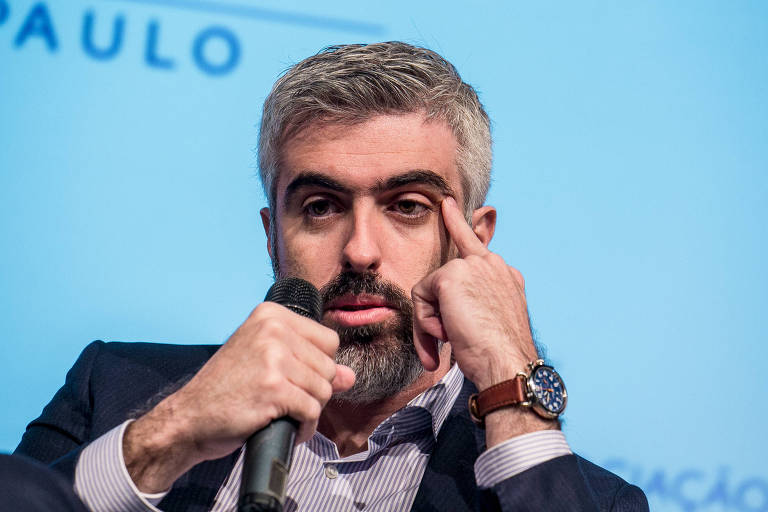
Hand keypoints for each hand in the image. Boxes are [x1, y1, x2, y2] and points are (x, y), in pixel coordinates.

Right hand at [123, 302, 354, 492]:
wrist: (190, 417)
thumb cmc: (227, 388)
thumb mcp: (267, 362)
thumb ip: (309, 363)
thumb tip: (349, 376)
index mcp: (271, 315)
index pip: (328, 340)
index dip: (317, 365)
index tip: (295, 377)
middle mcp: (273, 330)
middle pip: (328, 366)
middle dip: (314, 390)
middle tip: (286, 400)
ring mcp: (273, 358)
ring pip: (324, 390)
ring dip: (309, 410)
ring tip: (286, 414)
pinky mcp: (273, 389)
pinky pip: (311, 411)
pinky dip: (305, 427)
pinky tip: (288, 427)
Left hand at [411, 196, 537, 391]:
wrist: (507, 363)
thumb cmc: (500, 356)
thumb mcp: (491, 323)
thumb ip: (473, 305)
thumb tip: (444, 312)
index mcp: (505, 276)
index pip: (475, 244)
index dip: (458, 224)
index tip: (446, 204)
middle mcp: (492, 264)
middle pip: (442, 276)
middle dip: (435, 313)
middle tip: (445, 339)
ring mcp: (472, 266)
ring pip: (429, 291)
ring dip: (431, 322)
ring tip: (450, 341)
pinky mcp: (451, 275)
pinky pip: (420, 297)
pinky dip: (425, 323)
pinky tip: (447, 334)